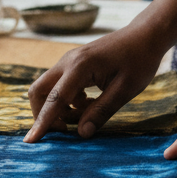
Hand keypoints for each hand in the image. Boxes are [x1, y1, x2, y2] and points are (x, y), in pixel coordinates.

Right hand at [24, 25, 166, 141]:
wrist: (145, 36)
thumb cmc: (139, 60)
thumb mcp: (125, 90)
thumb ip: (102, 111)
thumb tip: (82, 134)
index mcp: (80, 67)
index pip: (55, 99)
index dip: (42, 122)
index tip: (31, 141)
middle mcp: (68, 61)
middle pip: (39, 91)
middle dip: (43, 114)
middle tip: (64, 130)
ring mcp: (69, 61)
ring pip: (48, 88)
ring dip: (58, 108)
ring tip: (84, 117)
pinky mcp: (74, 64)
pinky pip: (60, 85)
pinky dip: (67, 101)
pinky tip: (89, 105)